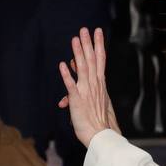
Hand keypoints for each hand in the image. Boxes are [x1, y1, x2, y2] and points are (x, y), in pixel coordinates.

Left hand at [57, 27, 120, 147]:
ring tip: (75, 39)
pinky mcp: (77, 101)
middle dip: (88, 43)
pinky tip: (62, 65)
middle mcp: (95, 85)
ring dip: (78, 53)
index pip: (100, 61)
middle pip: (92, 60)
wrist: (102, 136)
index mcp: (100, 85)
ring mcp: (86, 92)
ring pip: (82, 68)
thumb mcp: (93, 104)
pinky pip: (71, 86)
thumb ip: (81, 93)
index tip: (97, 33)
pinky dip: (67, 75)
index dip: (98, 46)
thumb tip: (68, 89)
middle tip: (85, 29)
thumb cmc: (99, 123)